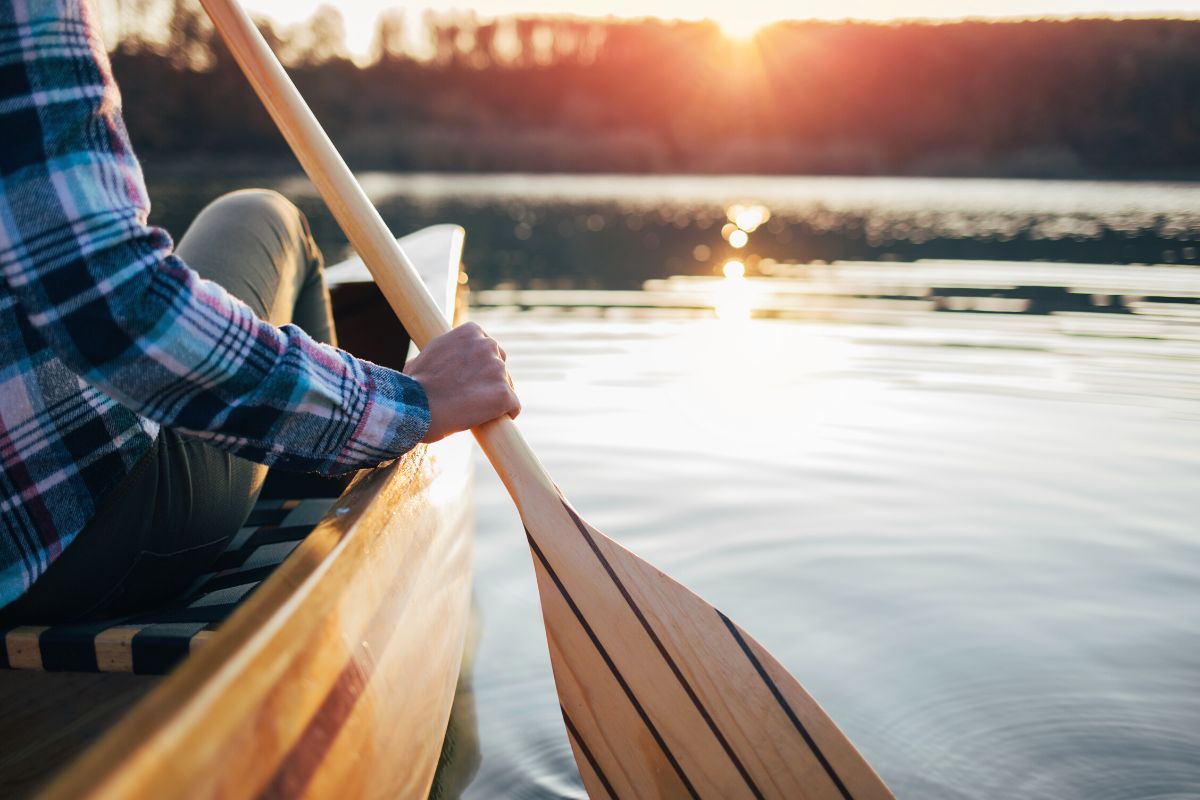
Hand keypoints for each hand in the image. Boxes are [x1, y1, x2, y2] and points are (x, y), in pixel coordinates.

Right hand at [402, 322, 520, 442]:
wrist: (415, 408)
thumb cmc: (412, 386)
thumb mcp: (422, 358)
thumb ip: (438, 355)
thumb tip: (430, 363)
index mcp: (470, 332)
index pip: (486, 345)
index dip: (478, 364)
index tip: (469, 378)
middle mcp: (488, 345)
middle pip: (500, 363)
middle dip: (490, 379)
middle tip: (473, 396)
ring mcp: (498, 370)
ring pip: (507, 386)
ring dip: (496, 397)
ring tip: (476, 411)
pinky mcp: (505, 394)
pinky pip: (514, 406)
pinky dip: (506, 414)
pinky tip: (494, 422)